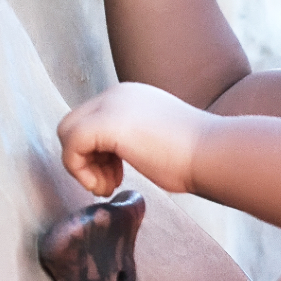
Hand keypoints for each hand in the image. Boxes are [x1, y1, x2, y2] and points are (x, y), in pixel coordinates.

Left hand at [58, 82, 212, 196]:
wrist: (214, 153)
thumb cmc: (196, 156)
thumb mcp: (156, 139)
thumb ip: (130, 138)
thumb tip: (105, 157)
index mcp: (131, 95)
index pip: (91, 121)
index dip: (96, 153)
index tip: (118, 174)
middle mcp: (117, 93)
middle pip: (73, 125)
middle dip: (84, 158)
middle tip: (109, 182)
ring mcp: (111, 104)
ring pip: (67, 134)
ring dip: (82, 167)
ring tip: (109, 186)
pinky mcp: (106, 123)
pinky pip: (71, 147)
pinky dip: (80, 172)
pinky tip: (107, 186)